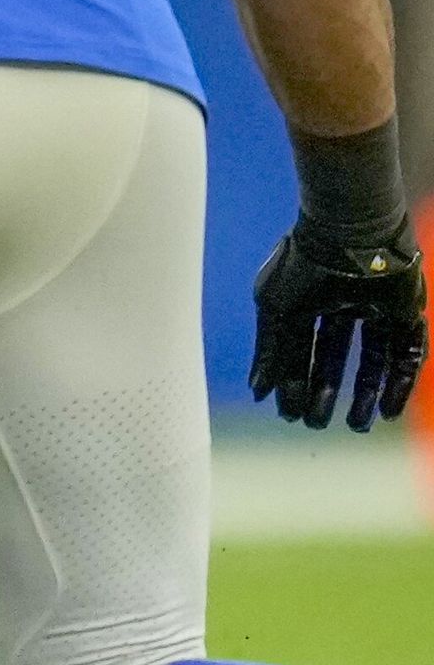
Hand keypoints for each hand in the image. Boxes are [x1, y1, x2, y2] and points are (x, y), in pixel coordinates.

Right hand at [250, 217, 427, 430]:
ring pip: (373, 359)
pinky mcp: (406, 312)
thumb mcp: (276, 313)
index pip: (300, 348)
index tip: (290, 414)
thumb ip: (270, 353)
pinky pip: (406, 353)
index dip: (295, 381)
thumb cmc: (304, 269)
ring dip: (365, 394)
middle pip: (335, 358)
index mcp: (306, 301)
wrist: (349, 238)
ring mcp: (376, 309)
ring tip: (358, 425)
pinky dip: (399, 384)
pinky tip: (387, 411)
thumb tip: (258, 391)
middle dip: (326, 392)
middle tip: (318, 423)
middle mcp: (341, 305)